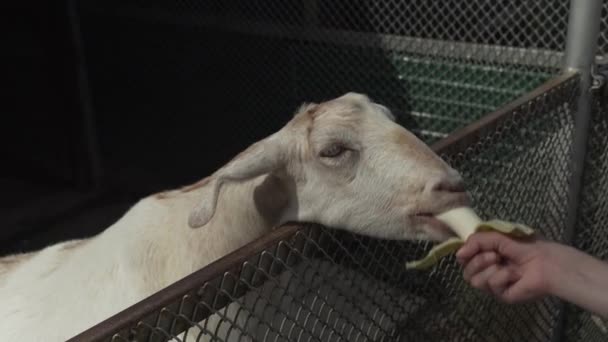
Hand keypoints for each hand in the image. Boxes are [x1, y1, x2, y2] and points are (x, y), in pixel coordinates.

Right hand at [455, 232, 572, 303]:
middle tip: (495, 255)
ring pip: (474, 280)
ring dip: (488, 268)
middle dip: (477, 260)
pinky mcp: (502, 295)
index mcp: (486, 255)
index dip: (464, 254)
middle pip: (466, 271)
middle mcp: (488, 270)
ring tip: (503, 263)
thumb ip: (475, 241)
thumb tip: (458, 254)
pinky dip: (503, 276)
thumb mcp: (497, 236)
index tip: (470, 249)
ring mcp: (494, 284)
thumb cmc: (526, 245)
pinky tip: (515, 274)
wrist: (546, 261)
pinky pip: (491, 285)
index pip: (464, 258)